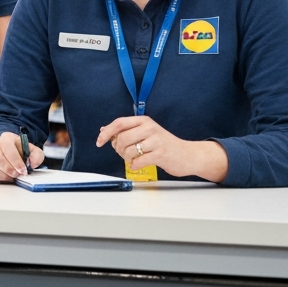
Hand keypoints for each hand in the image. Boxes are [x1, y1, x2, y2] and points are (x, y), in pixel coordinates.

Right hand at [0, 131, 42, 181]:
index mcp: (7, 139)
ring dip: (2, 175)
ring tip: (11, 178)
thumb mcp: (32, 150)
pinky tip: (4, 178)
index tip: (23, 171)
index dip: (16, 161)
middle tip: (17, 176)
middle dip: (9, 170)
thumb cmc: (20, 151)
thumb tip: (31, 164)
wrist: (9, 151)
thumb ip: (36, 156)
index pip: (8, 148)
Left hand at [96, 115, 227, 181]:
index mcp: (144, 121)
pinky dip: (134, 165)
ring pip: (128, 151)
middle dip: (118, 149)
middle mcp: (150, 128)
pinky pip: (138, 161)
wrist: (188, 155)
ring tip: (133, 159)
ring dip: (127, 158)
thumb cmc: (164, 145)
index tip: (99, 141)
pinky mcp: (160, 154)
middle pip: (122, 138)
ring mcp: (156, 141)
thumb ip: (127, 131)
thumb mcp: (146, 133)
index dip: (106, 133)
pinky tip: (139, 164)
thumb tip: (104, 130)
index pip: (119, 123)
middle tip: (124, 154)